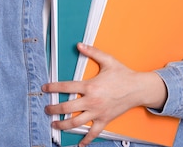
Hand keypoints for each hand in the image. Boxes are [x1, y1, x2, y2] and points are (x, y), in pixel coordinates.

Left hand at [43, 43, 166, 145]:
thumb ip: (92, 52)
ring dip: (62, 125)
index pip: (66, 87)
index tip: (45, 88)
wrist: (138, 89)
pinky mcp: (104, 120)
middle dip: (53, 109)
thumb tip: (79, 45)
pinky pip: (93, 133)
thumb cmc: (124, 75)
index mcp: (90, 86)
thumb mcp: (108, 60)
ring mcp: (97, 112)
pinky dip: (85, 140)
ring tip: (54, 125)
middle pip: (66, 108)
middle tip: (47, 109)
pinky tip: (79, 144)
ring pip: (76, 123)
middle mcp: (92, 101)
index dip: (52, 87)